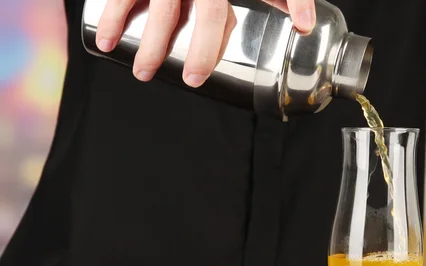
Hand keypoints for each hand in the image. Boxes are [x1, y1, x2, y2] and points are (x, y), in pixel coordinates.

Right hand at [95, 0, 315, 87]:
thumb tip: (306, 27)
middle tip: (154, 77)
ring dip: (126, 31)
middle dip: (160, 48)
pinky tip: (103, 36)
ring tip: (133, 69)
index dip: (204, 48)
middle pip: (170, 11)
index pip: (212, 14)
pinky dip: (112, 12)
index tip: (194, 78)